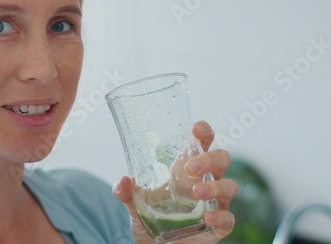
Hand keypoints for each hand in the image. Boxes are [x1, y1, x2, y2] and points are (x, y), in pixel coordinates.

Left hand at [112, 121, 237, 243]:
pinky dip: (221, 216)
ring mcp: (214, 204)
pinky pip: (228, 218)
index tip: (196, 128)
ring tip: (196, 192)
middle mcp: (205, 182)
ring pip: (230, 186)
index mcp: (187, 170)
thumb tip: (123, 181)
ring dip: (215, 186)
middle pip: (221, 159)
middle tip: (190, 167)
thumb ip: (126, 192)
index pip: (202, 143)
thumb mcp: (135, 204)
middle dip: (209, 158)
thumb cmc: (151, 219)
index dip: (204, 133)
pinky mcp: (218, 226)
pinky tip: (207, 217)